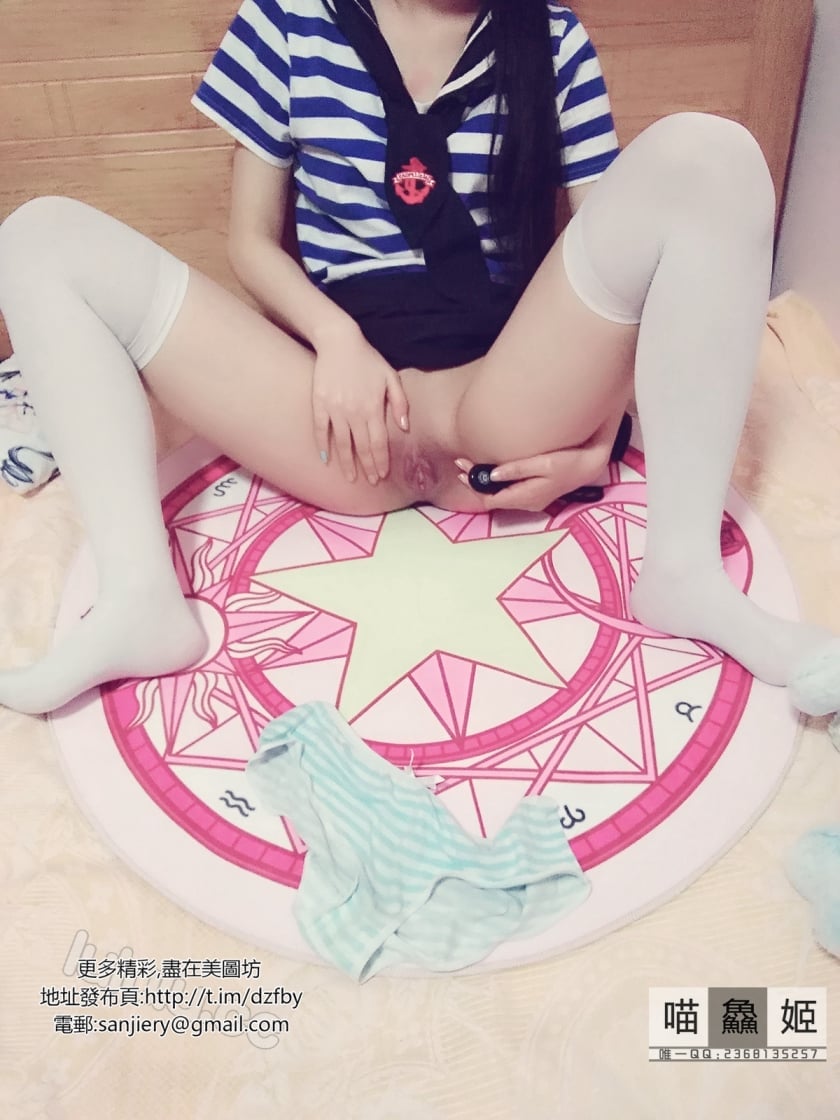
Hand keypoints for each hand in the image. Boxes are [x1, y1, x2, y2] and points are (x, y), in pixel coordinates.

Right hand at [312, 324, 408, 483]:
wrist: (339, 341)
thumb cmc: (367, 359)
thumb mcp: (390, 376)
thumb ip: (399, 402)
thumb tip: (404, 427)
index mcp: (374, 407)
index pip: (379, 442)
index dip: (381, 460)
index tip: (382, 474)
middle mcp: (355, 412)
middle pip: (362, 447)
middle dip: (367, 467)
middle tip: (370, 482)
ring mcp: (336, 409)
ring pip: (342, 443)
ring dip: (347, 463)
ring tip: (351, 477)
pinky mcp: (319, 403)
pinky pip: (321, 430)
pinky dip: (323, 446)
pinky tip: (326, 459)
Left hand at [454, 431, 611, 513]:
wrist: (591, 465)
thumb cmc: (570, 461)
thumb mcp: (544, 463)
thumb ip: (517, 470)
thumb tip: (492, 475)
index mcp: (526, 497)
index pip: (490, 497)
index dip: (473, 484)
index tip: (462, 467)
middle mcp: (527, 503)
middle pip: (492, 497)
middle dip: (474, 480)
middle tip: (460, 463)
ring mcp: (531, 500)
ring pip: (499, 494)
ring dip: (484, 480)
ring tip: (470, 464)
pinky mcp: (534, 493)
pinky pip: (508, 490)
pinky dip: (496, 480)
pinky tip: (491, 469)